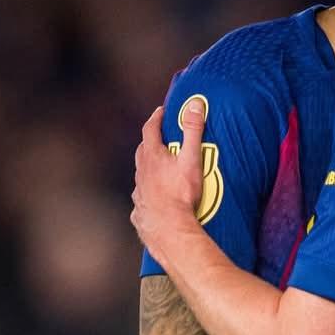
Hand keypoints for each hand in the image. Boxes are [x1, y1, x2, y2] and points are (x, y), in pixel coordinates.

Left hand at [130, 99, 207, 261]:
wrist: (169, 229)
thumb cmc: (180, 195)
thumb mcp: (191, 158)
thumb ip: (193, 131)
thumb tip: (195, 105)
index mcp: (152, 157)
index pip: (150, 130)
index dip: (156, 118)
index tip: (161, 111)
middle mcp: (142, 172)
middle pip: (142, 151)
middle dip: (150, 141)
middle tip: (161, 137)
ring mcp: (139, 192)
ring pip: (141, 174)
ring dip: (148, 167)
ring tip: (160, 168)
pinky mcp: (140, 210)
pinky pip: (142, 196)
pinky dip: (148, 191)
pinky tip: (155, 196)